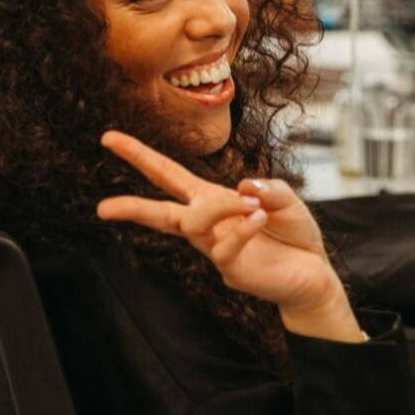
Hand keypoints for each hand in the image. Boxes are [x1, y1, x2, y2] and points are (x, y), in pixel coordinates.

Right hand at [96, 131, 356, 338]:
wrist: (313, 275)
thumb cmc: (293, 234)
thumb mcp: (285, 199)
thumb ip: (267, 187)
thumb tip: (244, 186)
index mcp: (212, 199)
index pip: (169, 175)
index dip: (140, 155)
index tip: (108, 139)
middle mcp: (208, 224)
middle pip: (161, 212)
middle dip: (132, 207)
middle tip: (101, 208)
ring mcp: (216, 249)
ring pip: (193, 224)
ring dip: (219, 207)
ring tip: (251, 205)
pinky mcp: (232, 269)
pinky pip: (225, 247)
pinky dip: (242, 229)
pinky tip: (261, 219)